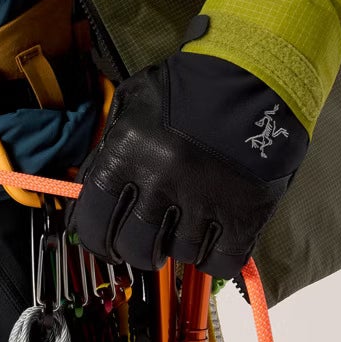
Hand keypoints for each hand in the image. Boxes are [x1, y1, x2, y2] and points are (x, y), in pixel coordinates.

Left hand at [68, 49, 307, 276]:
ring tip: (179, 226)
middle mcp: (161, 182)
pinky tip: (208, 238)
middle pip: (134, 247)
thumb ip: (108, 147)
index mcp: (128, 154)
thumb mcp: (131, 103)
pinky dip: (211, 257)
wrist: (252, 79)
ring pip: (176, 255)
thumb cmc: (187, 88)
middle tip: (139, 242)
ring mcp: (203, 202)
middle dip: (131, 250)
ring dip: (174, 247)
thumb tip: (88, 188)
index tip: (100, 240)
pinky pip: (219, 262)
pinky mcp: (242, 215)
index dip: (93, 237)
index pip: (94, 219)